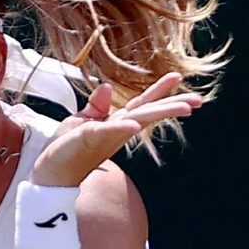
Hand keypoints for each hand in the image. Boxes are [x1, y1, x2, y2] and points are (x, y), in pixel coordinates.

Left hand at [30, 73, 201, 186]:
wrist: (50, 172)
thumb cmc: (66, 148)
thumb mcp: (81, 121)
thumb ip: (97, 106)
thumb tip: (107, 87)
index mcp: (115, 123)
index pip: (140, 104)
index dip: (158, 91)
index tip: (177, 77)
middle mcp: (115, 130)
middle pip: (147, 113)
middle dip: (172, 105)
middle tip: (198, 100)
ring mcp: (105, 135)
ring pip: (136, 121)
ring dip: (159, 113)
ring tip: (184, 108)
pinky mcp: (88, 140)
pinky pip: (107, 132)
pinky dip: (120, 127)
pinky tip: (133, 125)